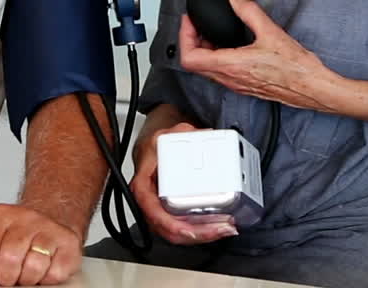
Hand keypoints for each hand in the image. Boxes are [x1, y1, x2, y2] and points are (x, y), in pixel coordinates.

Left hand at [0, 203, 79, 285]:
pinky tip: (42, 269)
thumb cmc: (17, 234)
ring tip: (24, 273)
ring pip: (31, 268)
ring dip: (26, 279)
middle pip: (8, 261)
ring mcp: (49, 230)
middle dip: (6, 277)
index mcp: (0, 216)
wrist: (54, 217)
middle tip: (8, 275)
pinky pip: (53, 274)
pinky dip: (45, 279)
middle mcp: (25, 218)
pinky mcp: (68, 245)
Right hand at [128, 122, 238, 245]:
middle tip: (219, 228)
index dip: (169, 223)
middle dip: (195, 233)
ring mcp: (158, 208)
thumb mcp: (170, 133)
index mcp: (144, 182)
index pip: (150, 208)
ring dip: (200, 236)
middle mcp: (149, 200)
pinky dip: (199, 232)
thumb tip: (204, 136)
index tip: (187, 228)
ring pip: (176, 233)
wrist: (154, 146)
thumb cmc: (157, 144)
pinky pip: (181, 228)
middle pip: (167, 228)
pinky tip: (215, 229)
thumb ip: (187, 132)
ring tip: (223, 229)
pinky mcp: (169, 212)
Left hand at [178, 0, 340, 111]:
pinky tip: (228, 44)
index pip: (190, 58)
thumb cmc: (295, 68)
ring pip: (206, 69)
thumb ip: (248, 11)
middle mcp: (230, 79)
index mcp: (231, 66)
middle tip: (197, 23)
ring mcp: (236, 84)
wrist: (312, 89)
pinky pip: (219, 73)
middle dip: (191, 40)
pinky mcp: (244, 86)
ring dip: (203, 49)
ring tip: (211, 31)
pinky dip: (215, 57)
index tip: (190, 21)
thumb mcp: (270, 32)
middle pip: (194, 63)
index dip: (184, 37)